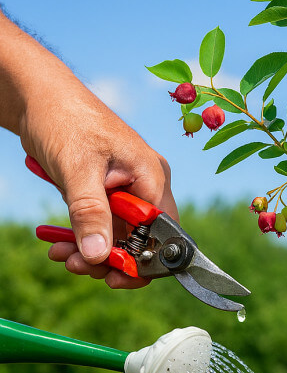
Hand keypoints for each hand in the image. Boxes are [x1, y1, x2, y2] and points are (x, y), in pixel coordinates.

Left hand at [21, 86, 177, 288]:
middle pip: (142, 239)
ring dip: (92, 251)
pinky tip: (59, 244)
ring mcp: (127, 189)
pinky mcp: (107, 191)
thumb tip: (100, 256)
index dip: (143, 260)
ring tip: (60, 255)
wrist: (37, 96)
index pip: (163, 232)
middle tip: (77, 266)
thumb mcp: (76, 170)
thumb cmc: (63, 120)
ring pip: (119, 236)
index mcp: (152, 176)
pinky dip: (83, 237)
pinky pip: (102, 225)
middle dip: (110, 258)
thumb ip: (90, 214)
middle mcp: (147, 184)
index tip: (112, 276)